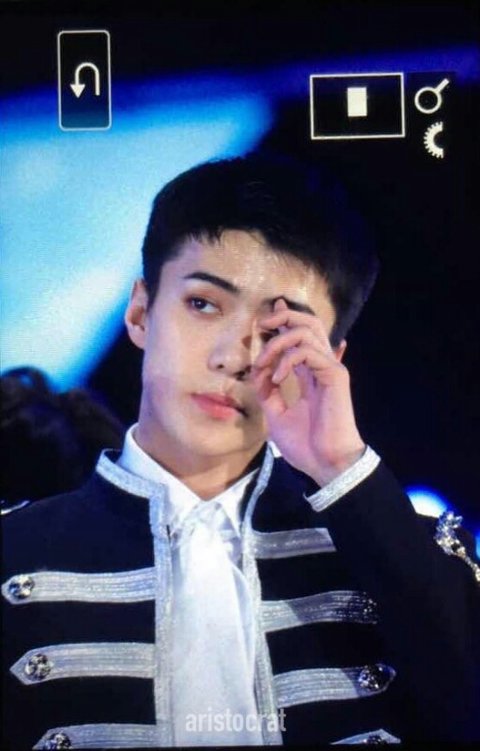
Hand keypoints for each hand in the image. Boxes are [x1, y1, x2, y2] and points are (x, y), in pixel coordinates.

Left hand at [251, 298, 364, 486]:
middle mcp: (321, 366)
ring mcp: (330, 369)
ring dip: (277, 342)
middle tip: (261, 324)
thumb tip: (258, 370)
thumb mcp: (275, 414)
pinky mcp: (335, 375)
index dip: (284, 320)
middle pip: (309, 323)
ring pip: (307, 331)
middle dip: (283, 317)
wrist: (325, 464)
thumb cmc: (305, 444)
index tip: (264, 317)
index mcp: (309, 374)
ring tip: (263, 363)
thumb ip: (267, 391)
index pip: (300, 337)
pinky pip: (308, 352)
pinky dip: (287, 360)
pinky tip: (277, 378)